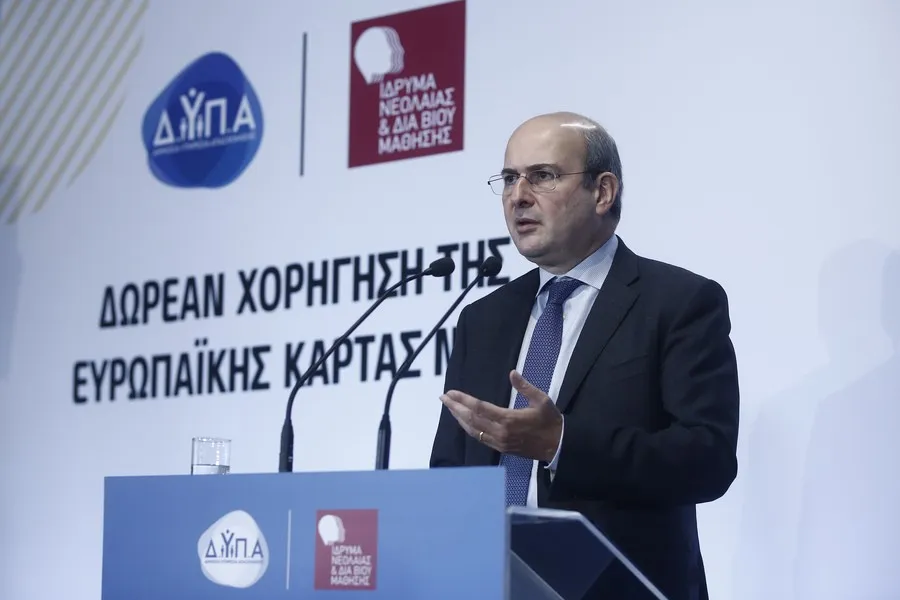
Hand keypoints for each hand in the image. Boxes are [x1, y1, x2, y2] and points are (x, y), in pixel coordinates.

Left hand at [439, 370, 562, 462]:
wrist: (558, 446)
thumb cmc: (550, 421)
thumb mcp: (542, 400)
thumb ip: (525, 387)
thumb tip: (512, 373)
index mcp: (509, 419)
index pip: (479, 408)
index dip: (463, 400)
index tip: (451, 392)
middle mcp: (501, 432)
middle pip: (471, 419)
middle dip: (455, 408)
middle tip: (443, 398)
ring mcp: (500, 442)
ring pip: (473, 430)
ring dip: (459, 418)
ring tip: (450, 407)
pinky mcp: (501, 448)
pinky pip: (480, 438)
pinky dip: (469, 429)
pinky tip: (464, 422)